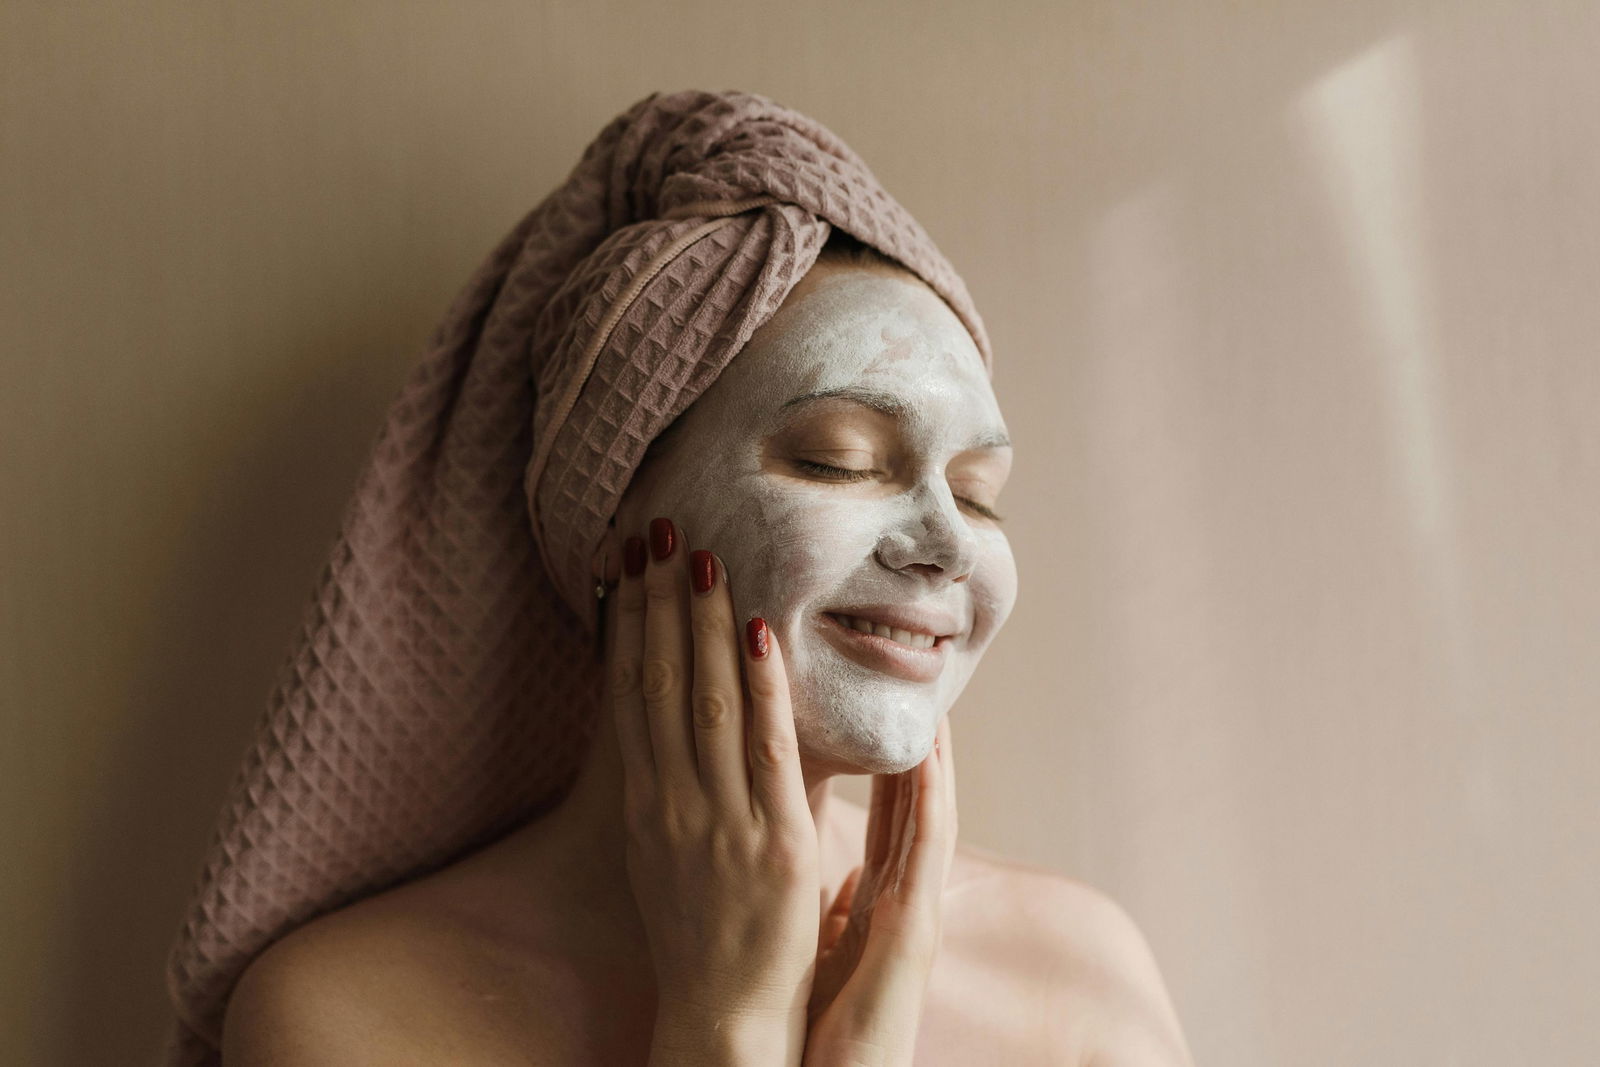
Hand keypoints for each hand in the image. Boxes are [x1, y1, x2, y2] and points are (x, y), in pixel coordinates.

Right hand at [610, 517, 818, 1064]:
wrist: (721, 1013)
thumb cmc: (700, 930)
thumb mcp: (662, 850)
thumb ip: (668, 784)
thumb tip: (671, 719)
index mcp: (643, 803)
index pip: (631, 695)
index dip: (628, 625)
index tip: (626, 566)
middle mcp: (670, 803)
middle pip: (662, 684)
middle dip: (661, 603)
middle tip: (660, 533)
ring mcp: (720, 821)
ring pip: (708, 703)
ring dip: (704, 624)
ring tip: (702, 558)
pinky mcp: (775, 841)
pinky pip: (766, 748)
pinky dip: (762, 686)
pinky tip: (760, 632)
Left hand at [804, 715, 956, 1065]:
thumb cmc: (825, 1028)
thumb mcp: (827, 952)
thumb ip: (837, 909)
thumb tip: (841, 877)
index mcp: (875, 902)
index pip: (887, 817)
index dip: (892, 766)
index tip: (884, 712)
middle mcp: (900, 899)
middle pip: (914, 808)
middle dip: (920, 749)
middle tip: (919, 689)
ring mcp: (914, 911)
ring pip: (928, 817)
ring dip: (935, 762)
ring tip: (934, 706)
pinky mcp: (915, 930)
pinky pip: (926, 851)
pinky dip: (930, 800)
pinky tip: (928, 760)